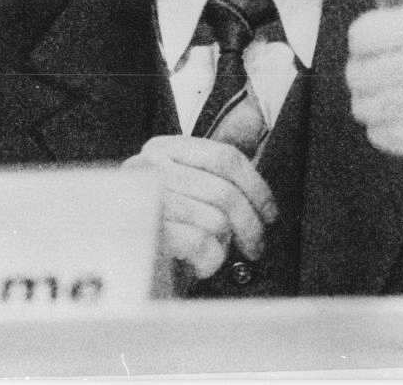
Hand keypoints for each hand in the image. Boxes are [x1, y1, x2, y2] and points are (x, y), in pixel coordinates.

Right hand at [124, 135, 278, 278]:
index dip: (257, 188)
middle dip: (249, 225)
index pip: (226, 157)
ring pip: (215, 220)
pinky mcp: (144, 233)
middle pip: (225, 191)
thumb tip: (256, 127)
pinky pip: (200, 243)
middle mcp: (149, 167)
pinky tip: (200, 265)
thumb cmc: (168, 234)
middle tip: (255, 246)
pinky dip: (210, 261)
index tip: (270, 213)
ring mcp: (144, 199)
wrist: (132, 275)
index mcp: (164, 149)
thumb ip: (217, 170)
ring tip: (213, 253)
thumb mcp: (193, 194)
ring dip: (223, 246)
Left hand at [346, 0, 402, 193]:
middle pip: (358, 73)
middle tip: (383, 82)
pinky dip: (385, 134)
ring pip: (367, 107)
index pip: (360, 33)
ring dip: (371, 109)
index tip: (380, 49)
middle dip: (361, 82)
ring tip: (391, 104)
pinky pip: (383, 135)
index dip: (359, 46)